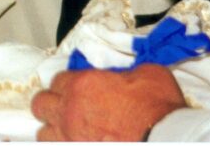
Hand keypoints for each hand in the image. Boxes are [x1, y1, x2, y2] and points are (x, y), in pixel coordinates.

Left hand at [31, 64, 185, 140]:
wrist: (168, 141)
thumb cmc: (159, 110)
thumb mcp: (148, 74)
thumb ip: (128, 72)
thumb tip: (126, 76)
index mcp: (82, 86)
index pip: (57, 80)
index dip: (67, 85)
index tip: (77, 90)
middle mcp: (69, 111)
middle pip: (41, 105)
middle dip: (51, 105)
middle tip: (66, 109)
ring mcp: (70, 138)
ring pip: (44, 134)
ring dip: (54, 131)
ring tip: (69, 132)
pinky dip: (64, 144)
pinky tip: (76, 142)